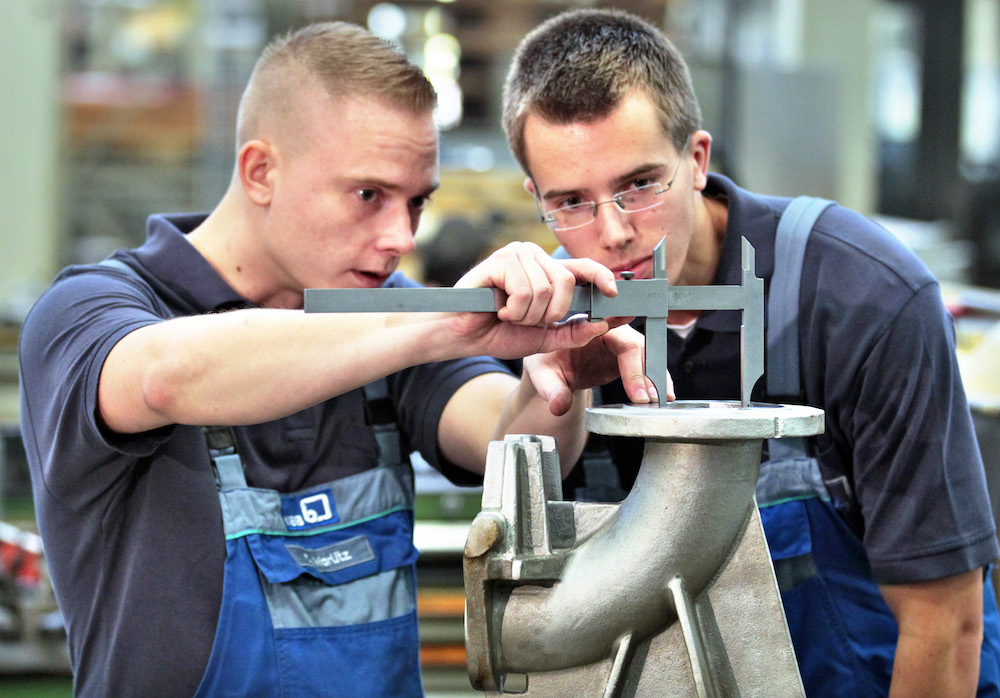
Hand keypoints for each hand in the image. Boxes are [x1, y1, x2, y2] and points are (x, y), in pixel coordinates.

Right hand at [448, 241, 621, 358]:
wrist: (462, 336)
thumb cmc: (498, 333)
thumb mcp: (544, 338)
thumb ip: (573, 333)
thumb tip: (602, 325)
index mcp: (547, 272)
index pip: (582, 267)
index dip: (602, 276)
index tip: (614, 292)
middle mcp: (534, 256)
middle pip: (566, 281)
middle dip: (550, 312)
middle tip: (526, 320)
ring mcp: (518, 254)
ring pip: (545, 289)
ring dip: (527, 315)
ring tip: (508, 314)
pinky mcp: (501, 259)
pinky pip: (525, 290)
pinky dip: (514, 309)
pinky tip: (499, 309)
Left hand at [522, 323, 668, 415]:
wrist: (550, 362)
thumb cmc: (546, 361)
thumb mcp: (544, 376)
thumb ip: (552, 390)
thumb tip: (559, 407)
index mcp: (591, 327)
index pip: (617, 338)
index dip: (630, 361)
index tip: (636, 387)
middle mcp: (610, 331)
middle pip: (637, 347)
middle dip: (645, 374)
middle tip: (645, 400)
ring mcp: (620, 344)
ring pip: (646, 355)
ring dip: (655, 378)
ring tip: (659, 401)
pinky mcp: (625, 358)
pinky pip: (645, 366)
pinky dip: (654, 380)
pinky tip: (663, 397)